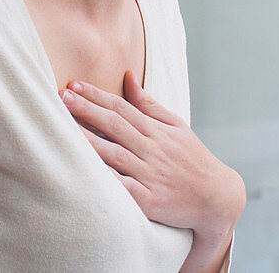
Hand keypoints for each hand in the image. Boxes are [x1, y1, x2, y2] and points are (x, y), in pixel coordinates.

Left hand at [60, 70, 244, 239]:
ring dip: (88, 140)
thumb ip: (149, 103)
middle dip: (87, 110)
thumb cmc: (192, 158)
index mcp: (156, 131)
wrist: (217, 198)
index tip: (73, 85)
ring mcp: (151, 176)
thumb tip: (128, 76)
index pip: (121, 107)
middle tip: (61, 98)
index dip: (96, 96)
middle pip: (114, 126)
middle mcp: (152, 150)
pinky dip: (108, 180)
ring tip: (64, 128)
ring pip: (115, 154)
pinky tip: (87, 172)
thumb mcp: (176, 126)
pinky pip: (125, 189)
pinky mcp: (151, 201)